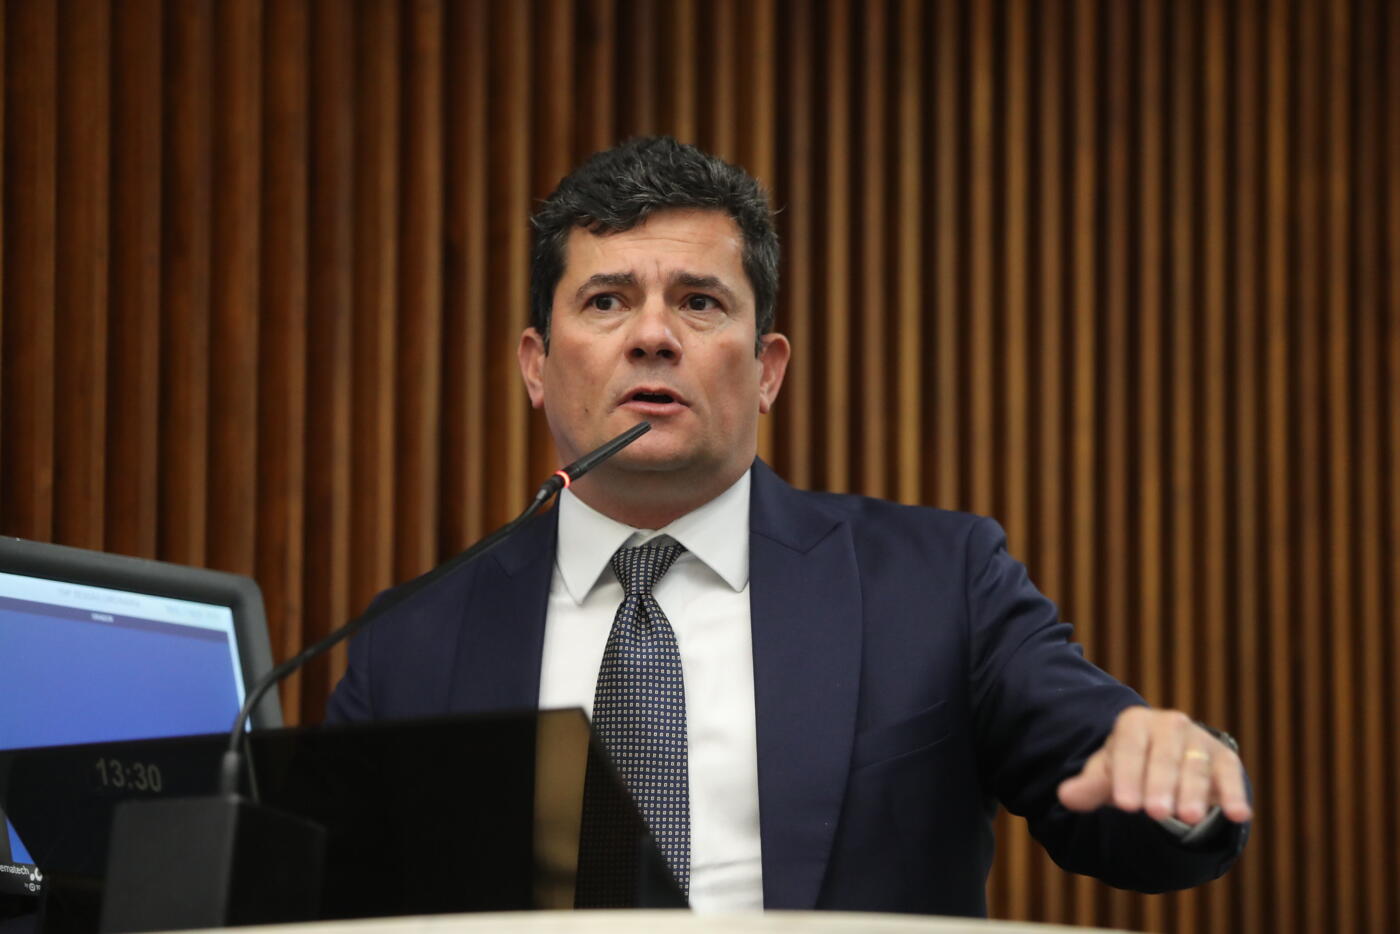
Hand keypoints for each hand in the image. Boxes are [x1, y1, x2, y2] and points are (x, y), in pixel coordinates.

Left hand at [1056, 707, 1252, 824]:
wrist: (1165, 759)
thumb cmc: (1130, 767)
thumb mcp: (1108, 774)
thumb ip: (1089, 786)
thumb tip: (1065, 796)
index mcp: (1134, 723)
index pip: (1129, 748)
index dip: (1127, 776)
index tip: (1125, 805)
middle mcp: (1169, 724)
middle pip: (1164, 756)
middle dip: (1160, 784)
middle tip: (1157, 813)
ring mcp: (1198, 739)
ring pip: (1196, 766)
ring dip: (1193, 792)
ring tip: (1189, 817)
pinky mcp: (1224, 758)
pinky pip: (1230, 774)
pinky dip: (1235, 794)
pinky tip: (1239, 814)